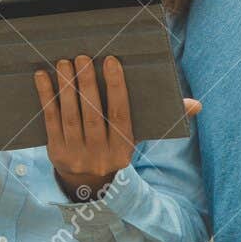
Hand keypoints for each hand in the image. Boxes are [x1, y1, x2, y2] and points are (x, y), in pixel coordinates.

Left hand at [33, 55, 202, 201]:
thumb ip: (166, 119)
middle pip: (94, 115)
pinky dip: (46, 98)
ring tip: (64, 62)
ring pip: (71, 117)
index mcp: (124, 147)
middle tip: (82, 57)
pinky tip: (42, 77)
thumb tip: (198, 105)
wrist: (88, 184)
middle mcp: (101, 153)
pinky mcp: (56, 153)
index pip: (121, 114)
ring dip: (66, 88)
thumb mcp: (138, 138)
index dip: (116, 86)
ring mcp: (77, 154)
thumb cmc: (115, 147)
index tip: (111, 61)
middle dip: (87, 84)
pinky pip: (51, 122)